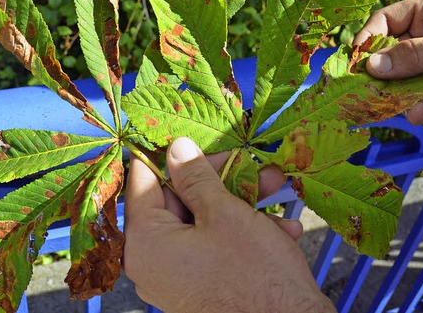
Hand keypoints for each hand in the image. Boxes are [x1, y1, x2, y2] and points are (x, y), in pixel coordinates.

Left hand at [124, 137, 335, 312]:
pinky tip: (280, 228)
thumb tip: (175, 147)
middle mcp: (152, 262)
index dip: (166, 154)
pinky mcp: (199, 287)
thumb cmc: (254, 275)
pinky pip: (212, 247)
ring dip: (239, 203)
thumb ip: (195, 176)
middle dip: (218, 179)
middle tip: (247, 162)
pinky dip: (241, 233)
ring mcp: (176, 277)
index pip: (142, 182)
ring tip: (275, 187)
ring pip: (202, 222)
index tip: (185, 135)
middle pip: (178, 201)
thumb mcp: (223, 212)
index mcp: (144, 242)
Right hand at [354, 0, 422, 124]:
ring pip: (407, 80)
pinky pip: (421, 95)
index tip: (355, 63)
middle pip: (391, 56)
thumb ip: (413, 52)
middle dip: (384, 79)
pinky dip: (421, 107)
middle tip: (371, 95)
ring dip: (405, 99)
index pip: (383, 21)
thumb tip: (371, 66)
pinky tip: (421, 115)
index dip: (366, 41)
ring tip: (411, 113)